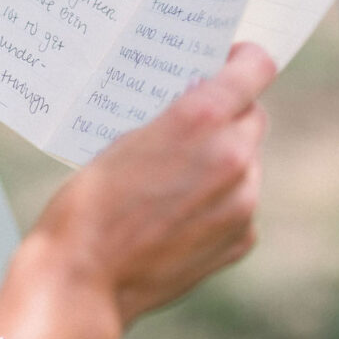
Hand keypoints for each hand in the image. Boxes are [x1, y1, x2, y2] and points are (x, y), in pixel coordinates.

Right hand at [35, 42, 275, 329]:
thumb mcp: (124, 137)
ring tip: (176, 175)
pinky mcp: (241, 238)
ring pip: (247, 161)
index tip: (230, 60)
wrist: (83, 279)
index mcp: (200, 120)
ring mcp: (242, 203)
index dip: (245, 59)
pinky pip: (241, 202)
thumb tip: (201, 100)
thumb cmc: (88, 204)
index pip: (256, 68)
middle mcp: (233, 157)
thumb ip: (176, 118)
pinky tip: (179, 211)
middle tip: (192, 121)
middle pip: (252, 116)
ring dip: (223, 159)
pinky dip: (220, 200)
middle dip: (228, 113)